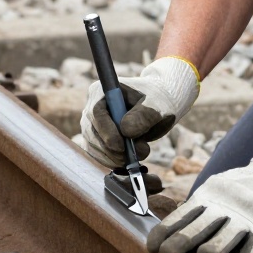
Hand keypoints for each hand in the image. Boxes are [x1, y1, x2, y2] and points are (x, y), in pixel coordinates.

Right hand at [80, 56, 199, 168]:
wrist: (160, 106)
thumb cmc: (159, 100)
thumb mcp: (158, 104)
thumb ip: (144, 115)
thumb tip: (126, 131)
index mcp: (104, 91)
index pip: (96, 113)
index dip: (106, 132)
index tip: (122, 147)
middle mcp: (93, 107)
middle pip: (92, 133)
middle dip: (112, 149)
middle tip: (136, 155)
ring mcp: (93, 124)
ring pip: (94, 147)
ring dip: (115, 157)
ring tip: (140, 153)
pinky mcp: (98, 139)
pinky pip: (99, 155)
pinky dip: (113, 161)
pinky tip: (130, 160)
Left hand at [146, 129, 252, 252]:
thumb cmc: (233, 195)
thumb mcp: (212, 194)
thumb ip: (194, 212)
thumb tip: (165, 236)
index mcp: (206, 199)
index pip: (182, 215)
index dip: (165, 230)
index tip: (151, 246)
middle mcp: (223, 208)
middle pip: (201, 225)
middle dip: (183, 239)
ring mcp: (244, 220)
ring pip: (228, 235)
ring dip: (216, 246)